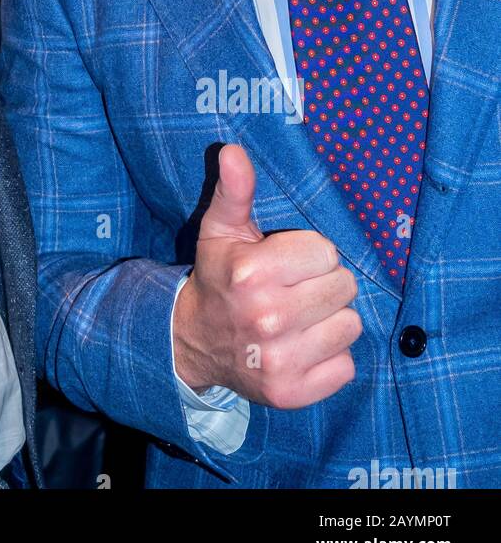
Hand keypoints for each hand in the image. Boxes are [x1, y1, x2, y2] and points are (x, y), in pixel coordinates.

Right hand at [172, 144, 360, 408]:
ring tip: (300, 318)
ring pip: (350, 325)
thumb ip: (235, 190)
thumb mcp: (221, 230)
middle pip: (343, 286)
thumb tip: (233, 150)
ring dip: (329, 320)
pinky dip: (330, 357)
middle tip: (294, 289)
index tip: (286, 261)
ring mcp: (280, 360)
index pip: (327, 252)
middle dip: (322, 284)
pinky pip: (346, 365)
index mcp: (252, 273)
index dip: (309, 254)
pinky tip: (303, 347)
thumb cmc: (218, 277)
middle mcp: (267, 318)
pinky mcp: (292, 393)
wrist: (193, 342)